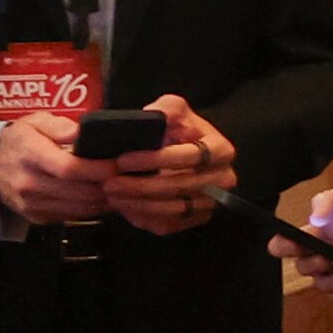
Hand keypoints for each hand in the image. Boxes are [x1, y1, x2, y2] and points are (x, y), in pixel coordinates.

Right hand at [0, 114, 114, 227]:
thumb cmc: (20, 141)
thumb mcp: (34, 122)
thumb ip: (58, 125)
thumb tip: (79, 132)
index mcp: (30, 155)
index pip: (68, 168)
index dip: (97, 169)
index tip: (117, 165)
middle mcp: (29, 183)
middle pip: (79, 191)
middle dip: (108, 186)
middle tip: (126, 176)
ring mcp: (31, 203)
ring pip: (79, 208)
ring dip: (104, 200)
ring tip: (118, 187)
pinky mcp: (36, 217)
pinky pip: (71, 216)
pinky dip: (91, 209)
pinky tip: (101, 197)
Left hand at [101, 94, 236, 234]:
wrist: (193, 153)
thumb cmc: (182, 130)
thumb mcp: (176, 110)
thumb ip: (167, 108)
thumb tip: (155, 114)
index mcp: (221, 150)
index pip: (189, 157)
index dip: (154, 159)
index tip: (123, 160)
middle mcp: (223, 179)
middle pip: (179, 186)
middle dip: (140, 186)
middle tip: (109, 183)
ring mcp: (212, 202)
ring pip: (174, 208)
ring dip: (139, 204)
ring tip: (111, 195)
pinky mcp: (199, 218)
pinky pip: (171, 224)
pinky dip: (145, 218)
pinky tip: (124, 207)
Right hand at [282, 184, 332, 300]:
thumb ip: (329, 201)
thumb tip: (315, 219)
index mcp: (310, 236)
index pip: (282, 245)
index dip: (281, 245)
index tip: (293, 242)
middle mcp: (317, 258)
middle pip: (302, 268)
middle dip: (312, 265)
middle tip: (326, 259)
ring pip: (324, 286)